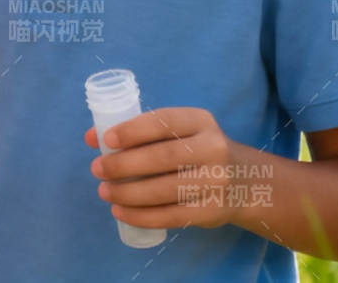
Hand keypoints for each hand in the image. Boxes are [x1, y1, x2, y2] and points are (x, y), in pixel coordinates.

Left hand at [85, 107, 246, 230]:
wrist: (246, 181)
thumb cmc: (196, 150)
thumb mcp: (177, 131)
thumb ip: (137, 132)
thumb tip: (91, 137)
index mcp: (200, 121)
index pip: (164, 122)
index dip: (133, 131)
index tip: (106, 140)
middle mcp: (213, 148)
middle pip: (162, 157)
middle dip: (123, 165)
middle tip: (97, 169)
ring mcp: (216, 182)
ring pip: (164, 190)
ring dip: (127, 193)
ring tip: (104, 191)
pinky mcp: (212, 211)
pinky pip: (171, 216)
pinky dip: (141, 216)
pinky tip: (120, 212)